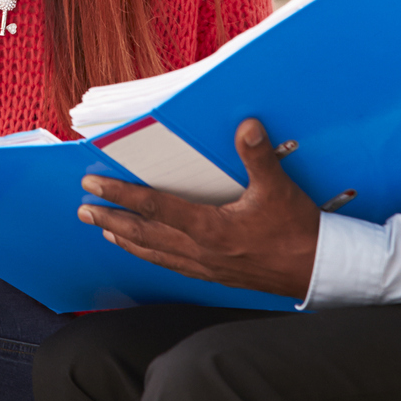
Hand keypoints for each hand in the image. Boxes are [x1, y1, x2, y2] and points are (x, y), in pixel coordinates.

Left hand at [75, 118, 321, 298]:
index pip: (154, 207)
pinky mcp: (213, 275)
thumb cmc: (297, 231)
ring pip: (153, 252)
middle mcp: (200, 251)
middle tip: (83, 210)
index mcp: (210, 228)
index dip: (121, 194)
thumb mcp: (279, 189)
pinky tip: (141, 250)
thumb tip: (246, 124)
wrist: (318, 271)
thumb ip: (258, 156)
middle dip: (110, 219)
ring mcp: (204, 267)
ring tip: (101, 229)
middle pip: (143, 234)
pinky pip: (170, 265)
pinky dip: (148, 254)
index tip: (93, 185)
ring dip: (124, 239)